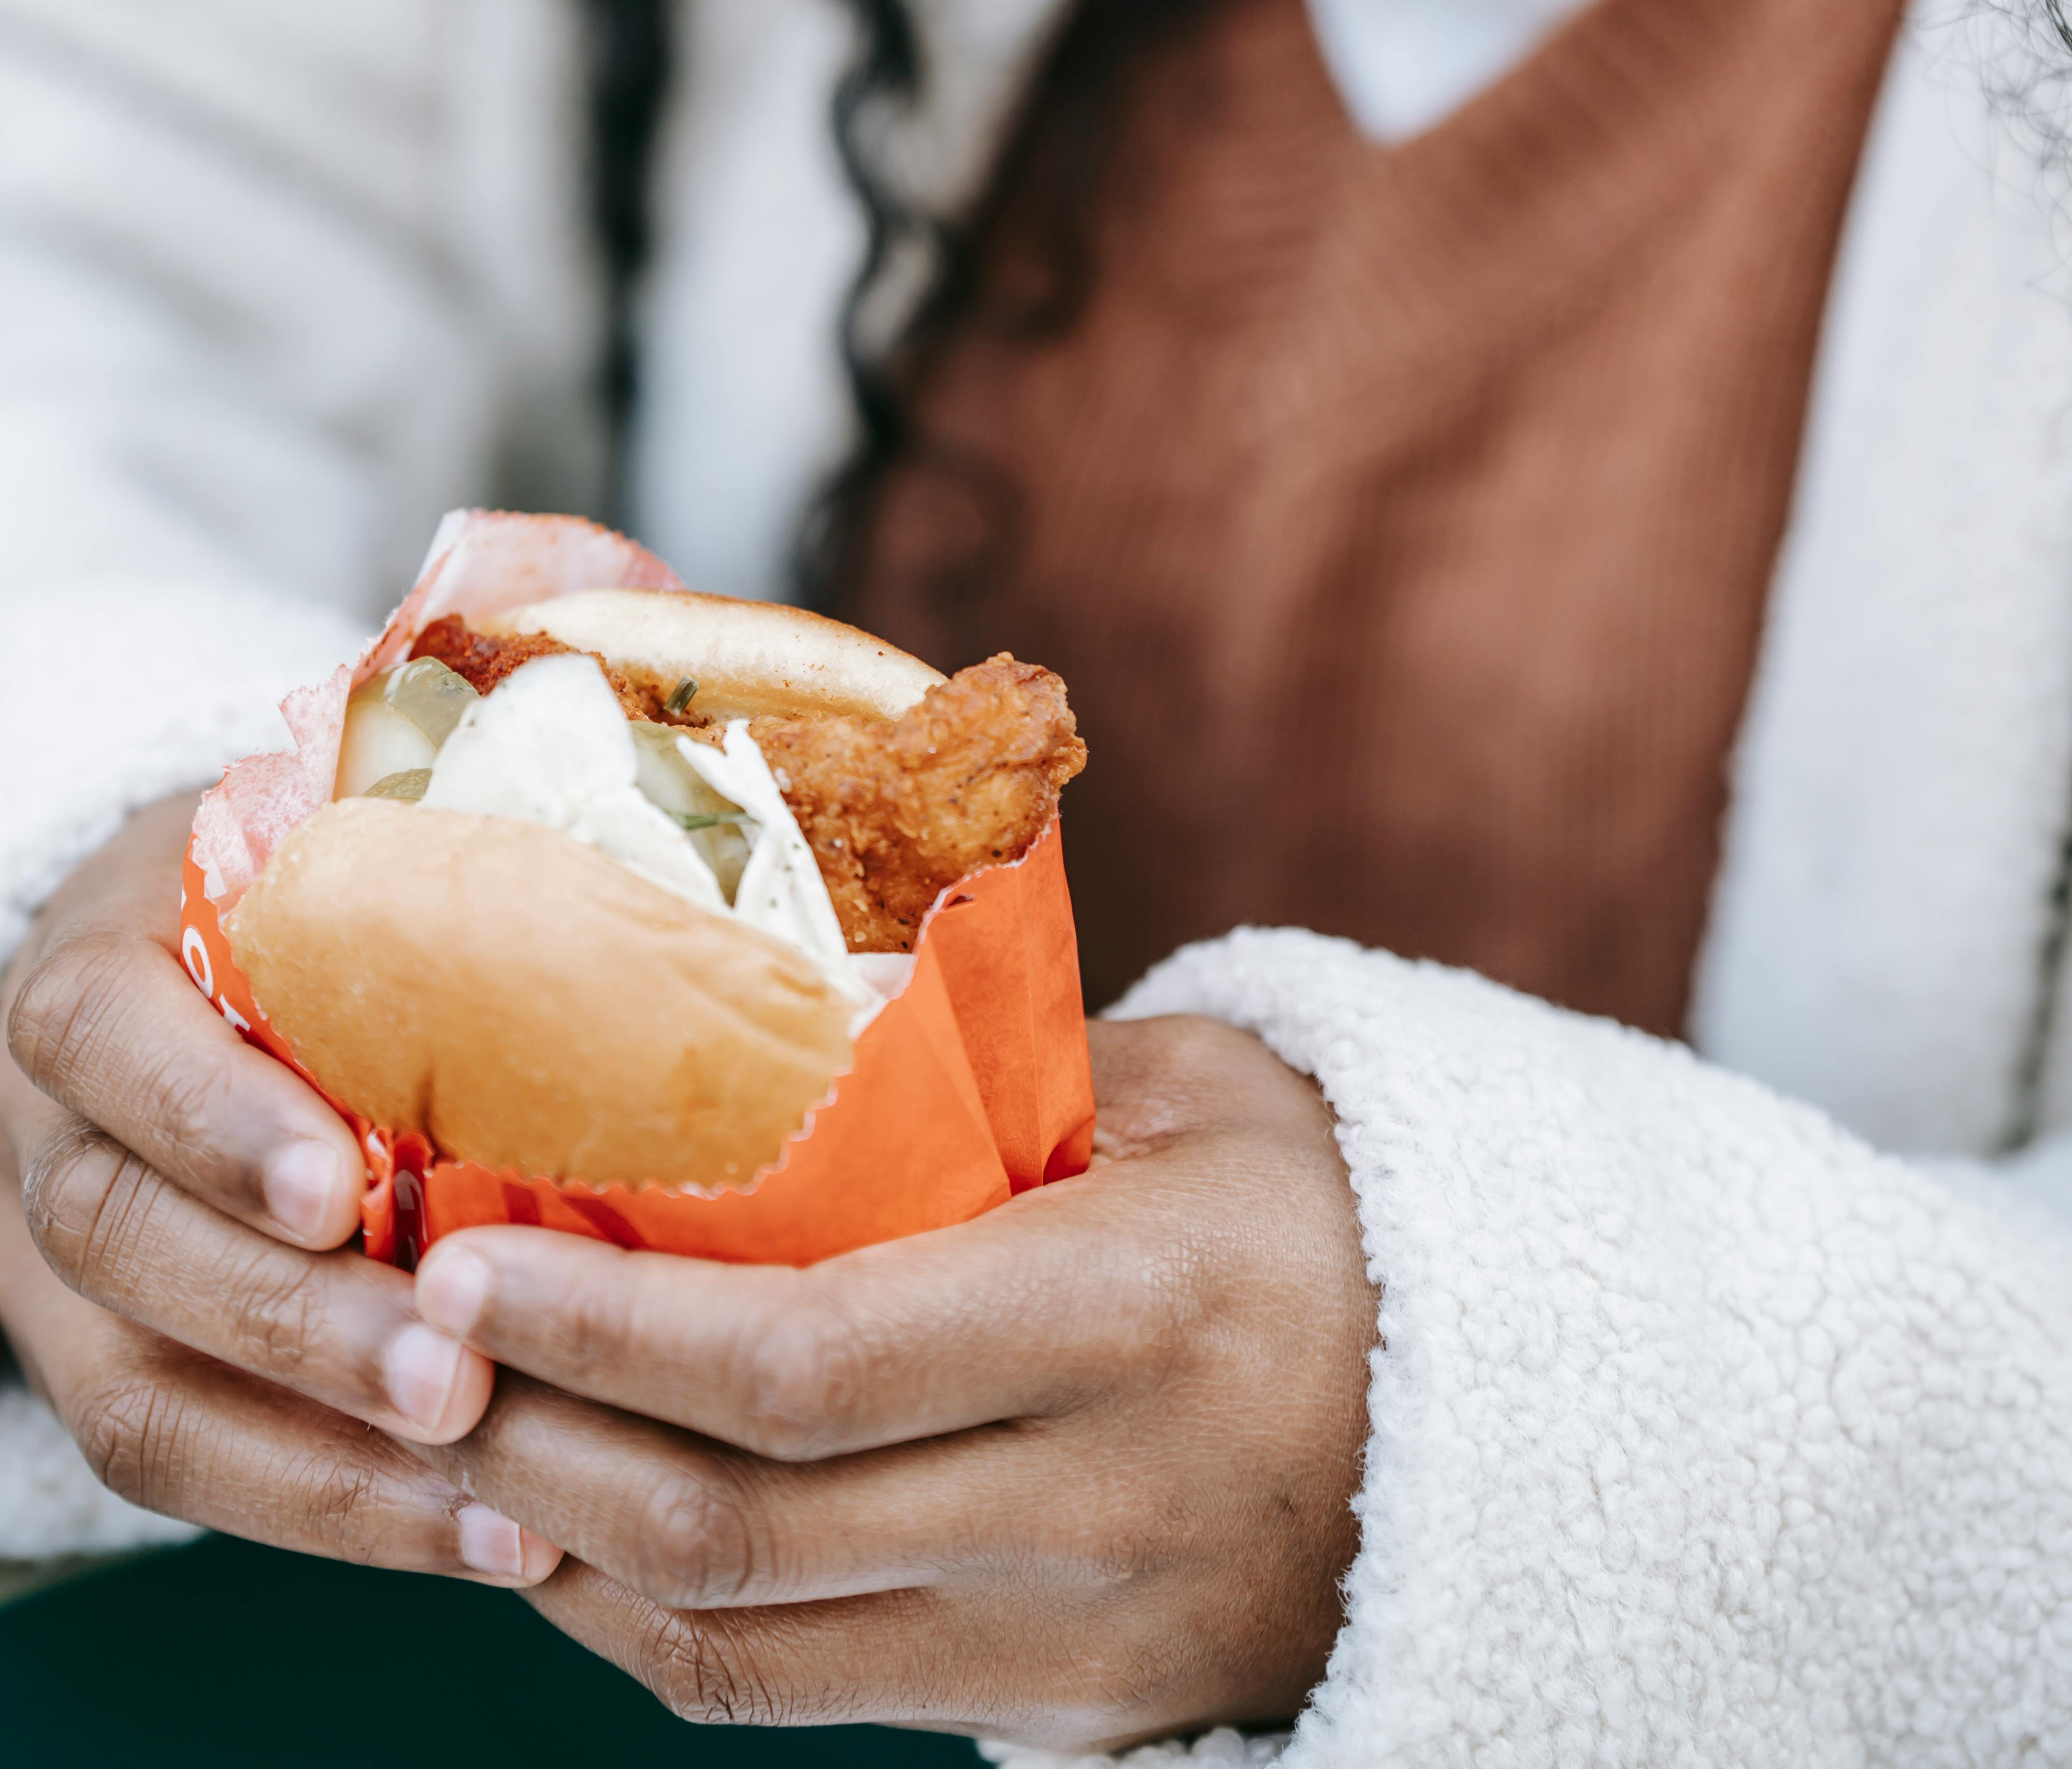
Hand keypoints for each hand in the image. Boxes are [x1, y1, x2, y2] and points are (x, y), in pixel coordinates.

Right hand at [0, 794, 557, 1583]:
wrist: (188, 992)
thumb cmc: (318, 914)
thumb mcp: (342, 868)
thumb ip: (437, 903)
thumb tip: (677, 945)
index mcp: (109, 966)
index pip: (102, 1029)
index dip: (211, 1118)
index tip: (341, 1185)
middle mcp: (64, 1126)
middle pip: (122, 1235)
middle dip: (294, 1323)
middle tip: (453, 1373)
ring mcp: (71, 1276)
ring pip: (145, 1394)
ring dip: (326, 1463)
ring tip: (496, 1495)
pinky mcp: (125, 1378)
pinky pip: (200, 1471)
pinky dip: (347, 1515)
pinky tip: (489, 1536)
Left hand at [411, 1013, 1372, 1743]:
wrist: (1493, 1417)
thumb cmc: (1319, 1205)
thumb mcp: (1193, 1096)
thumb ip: (997, 1083)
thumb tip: (766, 1031)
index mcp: (1135, 1313)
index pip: (815, 1360)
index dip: (618, 1325)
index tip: (471, 1260)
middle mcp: (1099, 1500)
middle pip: (748, 1524)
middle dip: (542, 1439)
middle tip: (413, 1346)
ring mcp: (1083, 1637)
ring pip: (748, 1648)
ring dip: (570, 1554)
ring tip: (462, 1442)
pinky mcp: (1067, 1714)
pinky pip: (809, 1702)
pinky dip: (663, 1632)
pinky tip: (583, 1539)